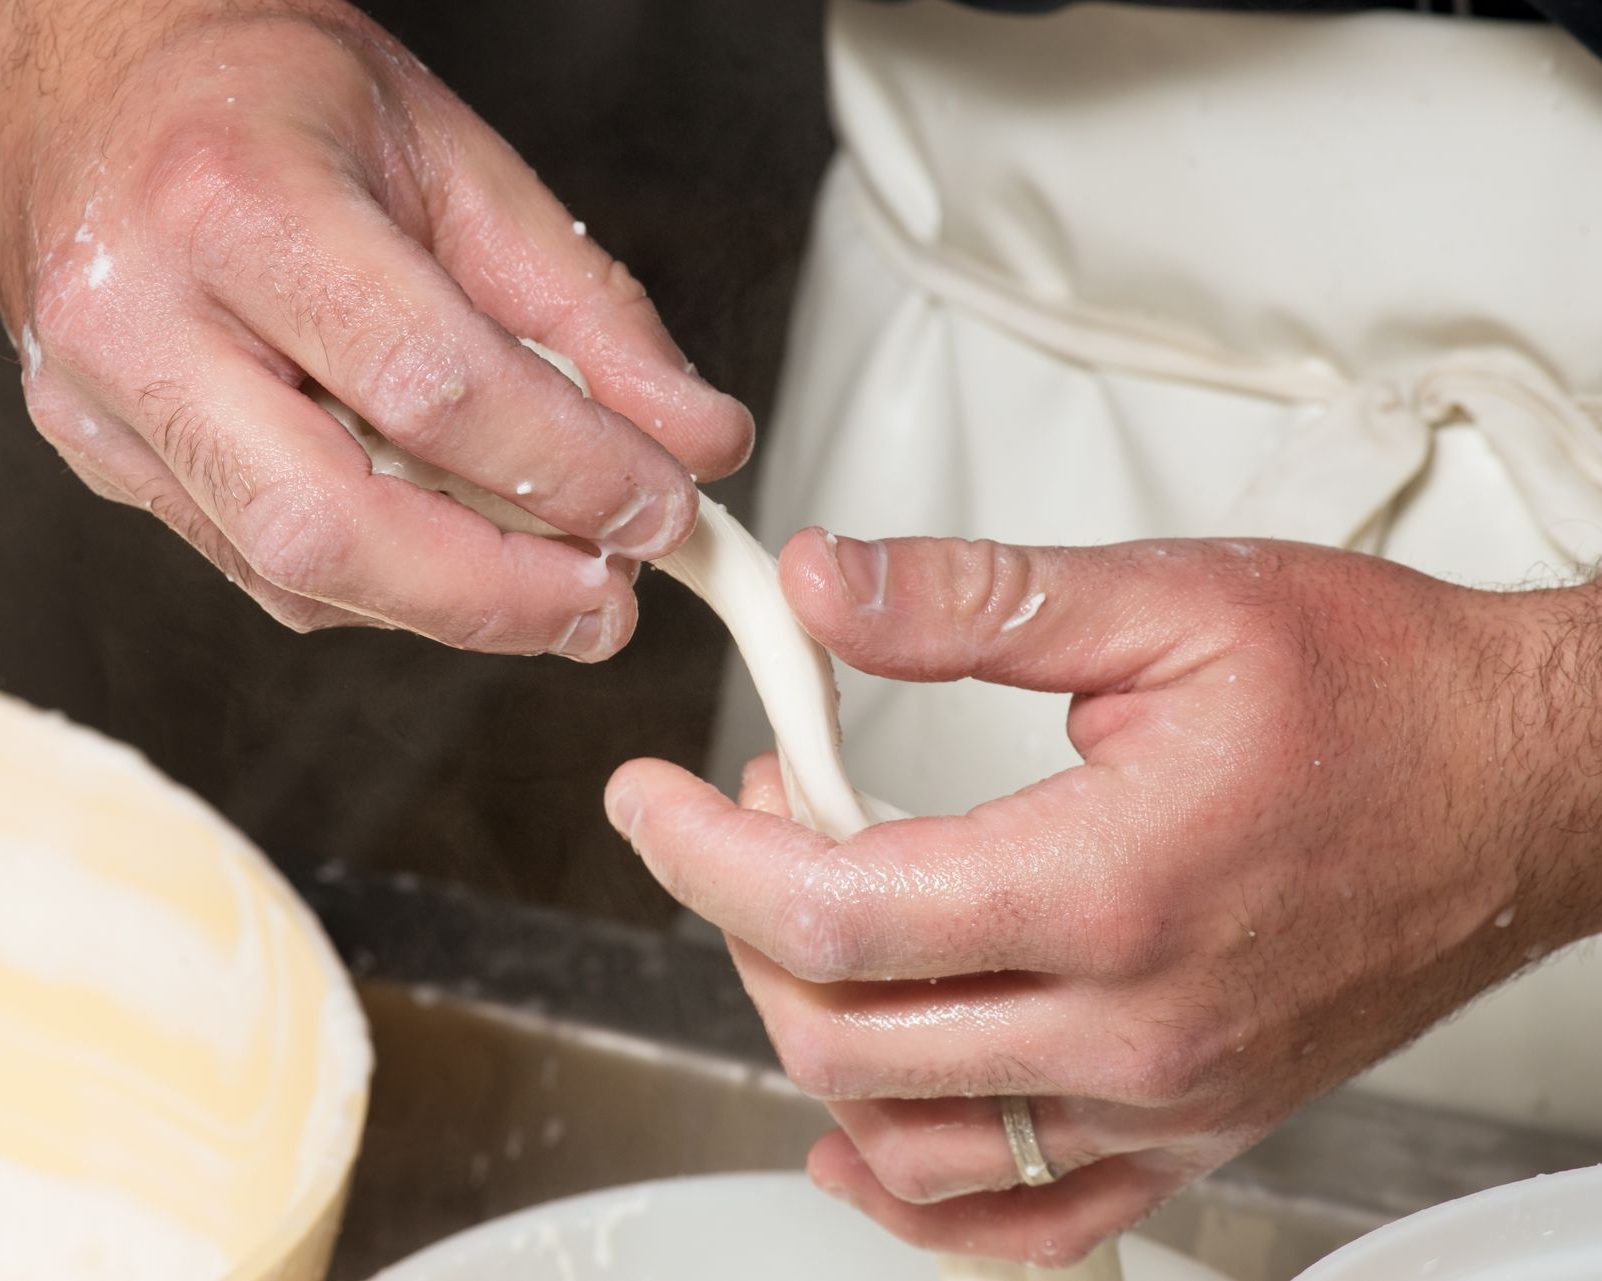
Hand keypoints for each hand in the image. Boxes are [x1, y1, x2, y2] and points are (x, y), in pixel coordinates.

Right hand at [0, 0, 750, 656]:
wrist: (87, 68)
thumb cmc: (261, 89)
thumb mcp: (451, 156)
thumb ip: (583, 308)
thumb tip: (697, 439)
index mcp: (234, 199)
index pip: (429, 385)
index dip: (568, 471)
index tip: (661, 507)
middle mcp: (137, 313)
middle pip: (331, 527)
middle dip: (497, 595)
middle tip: (608, 606)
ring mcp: (98, 399)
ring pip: (290, 572)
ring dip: (448, 604)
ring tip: (553, 582)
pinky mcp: (99, 455)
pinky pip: (256, 567)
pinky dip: (377, 581)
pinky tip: (446, 549)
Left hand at [607, 532, 1601, 1264]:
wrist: (1529, 788)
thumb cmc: (1381, 694)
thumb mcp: (1167, 605)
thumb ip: (971, 600)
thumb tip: (818, 590)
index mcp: (1109, 883)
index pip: (833, 910)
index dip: (704, 853)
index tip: (652, 800)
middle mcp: (1132, 1022)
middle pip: (845, 1032)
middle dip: (743, 922)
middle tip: (754, 813)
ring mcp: (1162, 1097)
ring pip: (911, 1140)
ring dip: (812, 1038)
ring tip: (809, 923)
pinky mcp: (1193, 1129)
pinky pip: (1027, 1223)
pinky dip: (919, 1198)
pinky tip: (862, 1137)